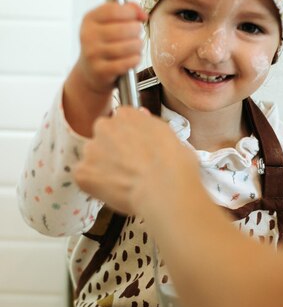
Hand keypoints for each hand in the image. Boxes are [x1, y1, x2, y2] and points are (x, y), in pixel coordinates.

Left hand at [73, 107, 197, 215]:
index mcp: (127, 115)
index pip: (121, 120)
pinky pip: (84, 177)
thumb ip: (150, 125)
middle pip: (103, 136)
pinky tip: (113, 191)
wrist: (164, 190)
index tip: (135, 148)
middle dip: (112, 149)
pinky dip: (94, 185)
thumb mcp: (170, 135)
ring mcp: (91, 149)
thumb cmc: (174, 165)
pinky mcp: (83, 172)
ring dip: (103, 167)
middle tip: (129, 167)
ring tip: (123, 182)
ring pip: (93, 157)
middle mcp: (105, 126)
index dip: (128, 136)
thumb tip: (143, 118)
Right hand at [78, 1, 146, 94]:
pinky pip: (127, 63)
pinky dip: (135, 60)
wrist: (90, 71)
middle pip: (124, 29)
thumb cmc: (104, 43)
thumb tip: (142, 15)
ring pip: (129, 46)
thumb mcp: (109, 22)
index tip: (138, 18)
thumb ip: (127, 10)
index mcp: (89, 19)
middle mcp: (88, 35)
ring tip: (136, 47)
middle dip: (137, 31)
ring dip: (138, 46)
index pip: (114, 10)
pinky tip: (134, 58)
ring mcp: (93, 54)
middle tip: (136, 34)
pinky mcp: (100, 71)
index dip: (131, 12)